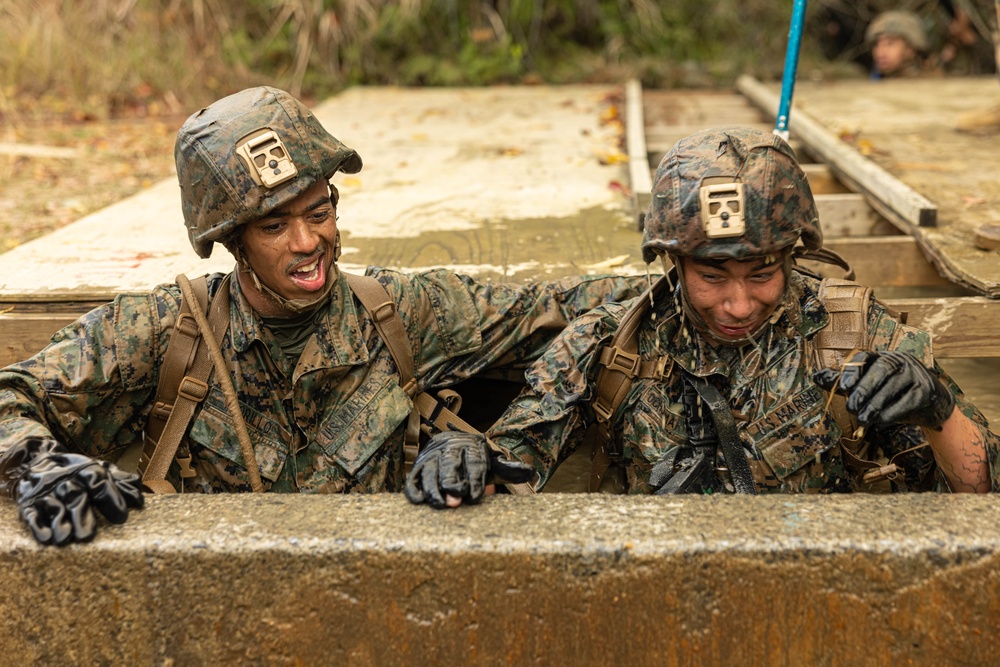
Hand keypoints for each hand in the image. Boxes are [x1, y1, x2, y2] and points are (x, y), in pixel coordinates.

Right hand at [0, 436, 143, 545]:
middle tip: (88, 536)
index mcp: (84, 471)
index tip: (122, 516)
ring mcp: (46, 492)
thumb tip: (138, 498)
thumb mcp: (97, 470)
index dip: (111, 497)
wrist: (34, 461)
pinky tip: (46, 538)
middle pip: (75, 496)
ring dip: (59, 522)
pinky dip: (38, 526)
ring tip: (66, 538)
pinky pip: (32, 514)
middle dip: (81, 515)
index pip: (99, 481)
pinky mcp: (29, 504)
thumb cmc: (74, 472)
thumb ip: (119, 482)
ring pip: (54, 507)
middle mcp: (65, 480)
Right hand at [404, 431, 534, 508]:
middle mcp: (449, 449)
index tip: (477, 496)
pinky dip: (414, 489)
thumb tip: (531, 473)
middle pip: (449, 465)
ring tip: (441, 505)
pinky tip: (420, 501)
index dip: (475, 479)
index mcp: (471, 447)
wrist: (451, 443)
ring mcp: (431, 458)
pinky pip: (412, 478)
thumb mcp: (492, 462)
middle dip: (452, 483)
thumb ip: (508, 469)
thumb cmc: (475, 460)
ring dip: (434, 489)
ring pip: (430, 472)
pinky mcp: (417, 468)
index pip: (474, 462)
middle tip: (456, 501)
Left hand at [813, 351, 954, 429]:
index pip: (865, 357)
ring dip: (876, 405)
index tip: (843, 388)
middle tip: (851, 408)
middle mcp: (901, 361)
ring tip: (863, 420)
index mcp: (883, 357)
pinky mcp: (926, 391)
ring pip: (893, 387)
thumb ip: (845, 381)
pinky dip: (892, 413)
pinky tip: (881, 423)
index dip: (853, 371)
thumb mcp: (869, 385)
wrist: (932, 404)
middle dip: (864, 390)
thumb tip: (816, 377)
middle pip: (881, 370)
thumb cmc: (893, 393)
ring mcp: (916, 374)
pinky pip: (907, 401)